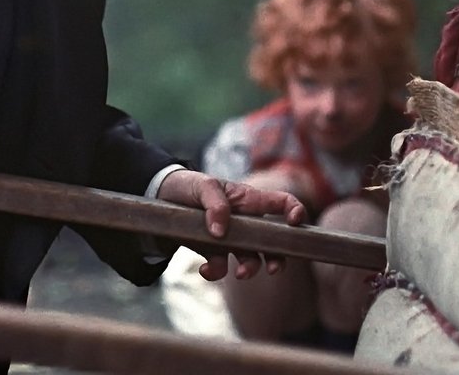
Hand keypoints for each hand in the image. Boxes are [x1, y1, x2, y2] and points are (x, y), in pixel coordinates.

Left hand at [156, 169, 305, 281]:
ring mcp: (231, 237)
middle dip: (278, 258)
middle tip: (274, 268)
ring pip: (251, 259)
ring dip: (250, 269)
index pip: (282, 203)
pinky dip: (216, 273)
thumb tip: (221, 232)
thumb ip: (215, 204)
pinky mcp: (213, 250)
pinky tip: (204, 269)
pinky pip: (222, 267)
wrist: (161, 198)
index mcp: (249, 200)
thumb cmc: (188, 185)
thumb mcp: (201, 186)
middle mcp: (245, 221)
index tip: (295, 224)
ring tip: (238, 273)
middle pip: (273, 241)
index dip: (296, 211)